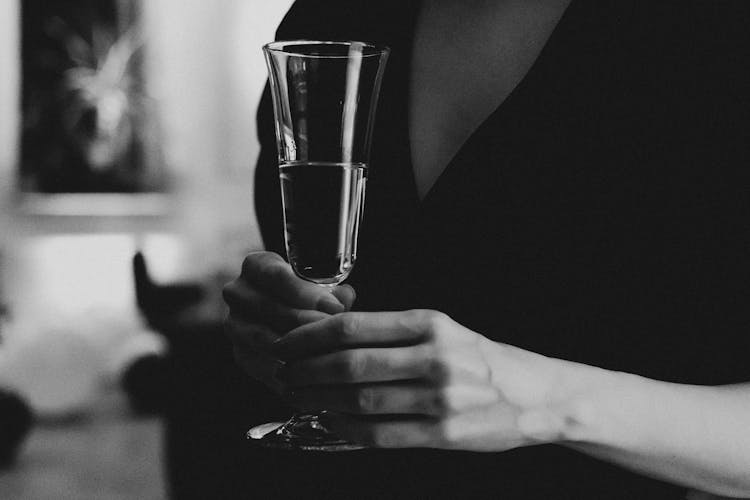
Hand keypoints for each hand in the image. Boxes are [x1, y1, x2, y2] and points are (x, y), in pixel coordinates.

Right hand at [222, 251, 355, 390]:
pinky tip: (310, 372)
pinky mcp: (240, 353)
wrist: (286, 320)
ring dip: (295, 347)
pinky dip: (285, 369)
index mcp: (256, 266)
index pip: (276, 275)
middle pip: (269, 307)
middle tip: (334, 334)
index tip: (334, 307)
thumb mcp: (319, 288)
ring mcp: (234, 323)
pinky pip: (259, 363)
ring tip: (326, 353)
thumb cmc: (308, 298)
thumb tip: (345, 296)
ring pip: (262, 337)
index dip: (306, 292)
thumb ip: (332, 292)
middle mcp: (237, 292)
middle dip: (305, 322)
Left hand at [272, 310, 565, 450]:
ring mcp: (440, 398)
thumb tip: (330, 339)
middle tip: (283, 372)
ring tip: (299, 395)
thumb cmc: (480, 358)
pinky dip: (346, 427)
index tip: (286, 343)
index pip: (352, 328)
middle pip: (349, 364)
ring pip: (360, 400)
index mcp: (429, 324)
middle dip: (305, 370)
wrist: (535, 395)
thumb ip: (392, 333)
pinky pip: (380, 433)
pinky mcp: (443, 434)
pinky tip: (329, 419)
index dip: (309, 337)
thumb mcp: (441, 329)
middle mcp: (434, 358)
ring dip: (319, 400)